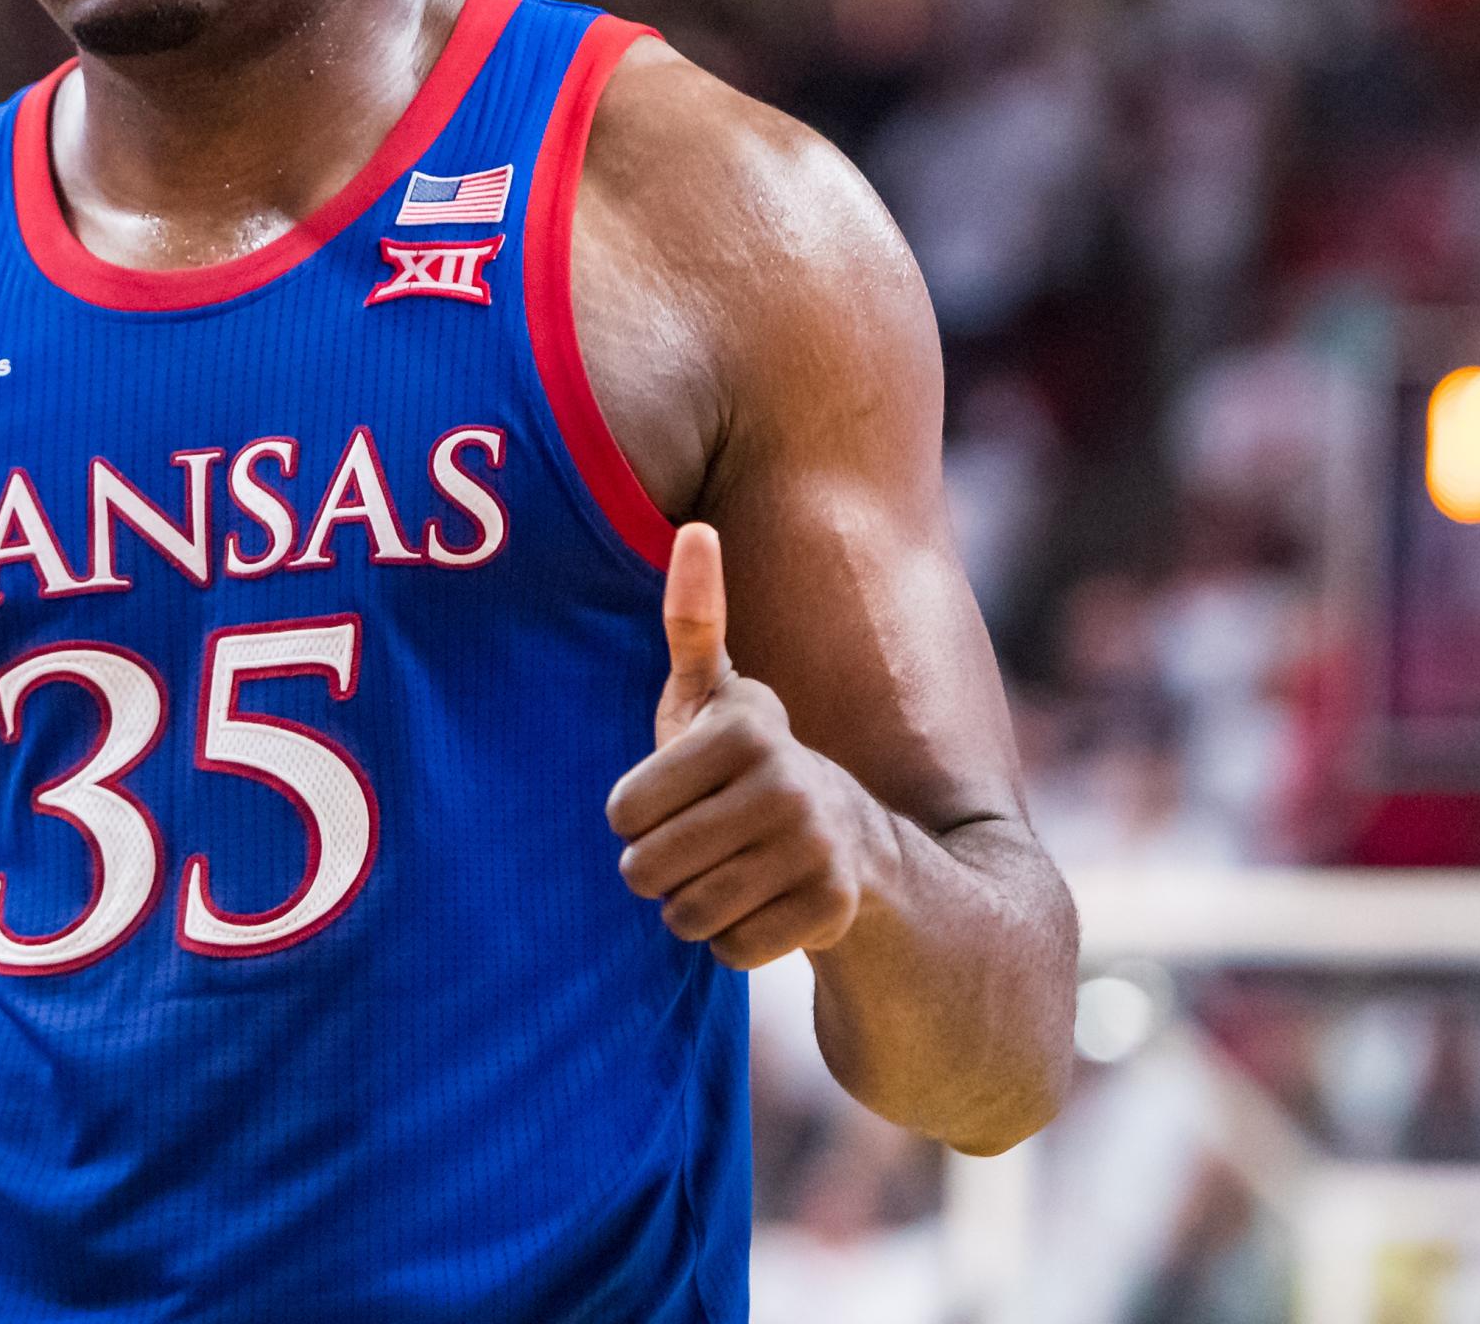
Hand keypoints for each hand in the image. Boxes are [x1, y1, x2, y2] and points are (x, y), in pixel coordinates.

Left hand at [606, 523, 886, 970]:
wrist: (857, 843)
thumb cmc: (747, 766)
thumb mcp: (714, 698)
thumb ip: (693, 619)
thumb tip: (696, 528)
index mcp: (746, 729)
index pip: (622, 811)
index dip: (633, 815)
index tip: (675, 797)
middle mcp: (789, 784)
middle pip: (647, 869)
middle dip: (657, 868)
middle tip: (698, 844)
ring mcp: (818, 850)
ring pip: (686, 915)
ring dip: (691, 908)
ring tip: (727, 872)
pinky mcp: (833, 912)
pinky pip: (730, 951)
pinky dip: (734, 941)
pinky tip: (764, 905)